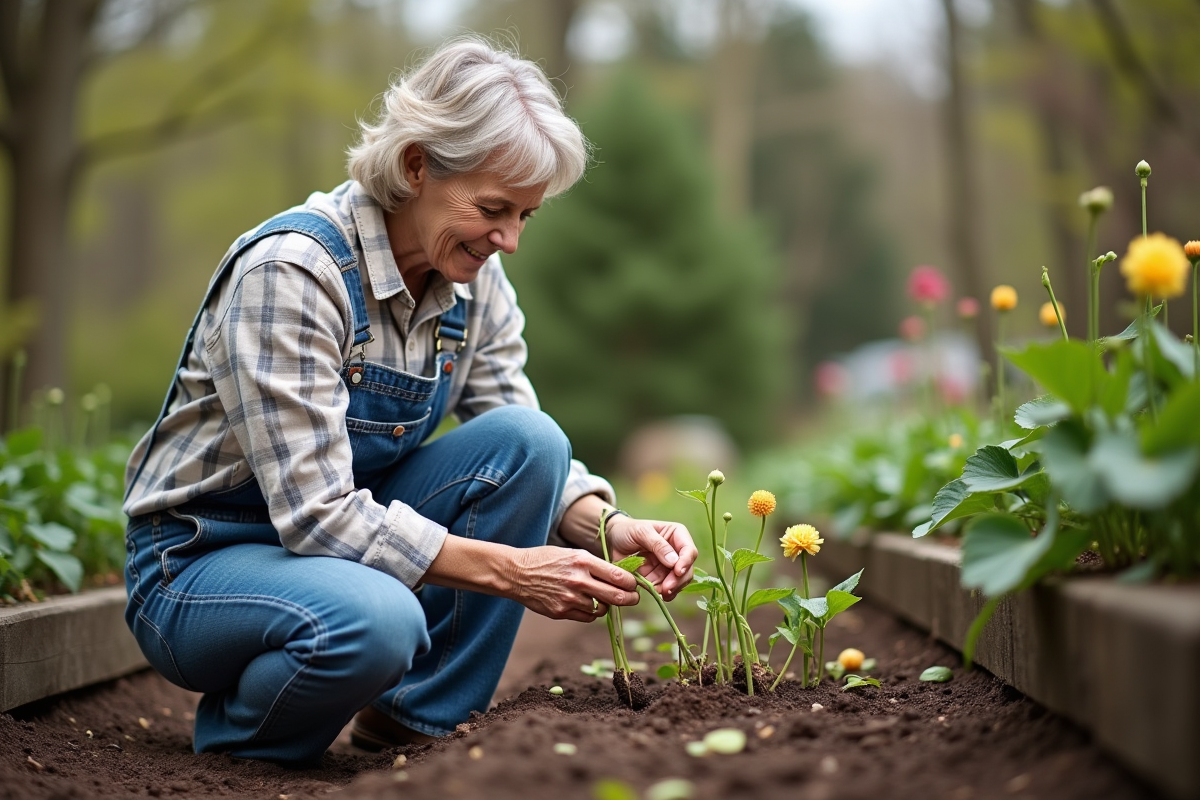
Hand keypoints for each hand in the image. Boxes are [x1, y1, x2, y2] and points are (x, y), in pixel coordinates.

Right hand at [507, 546, 639, 621]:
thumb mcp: (572, 554)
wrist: (517, 573)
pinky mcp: (561, 612)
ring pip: (602, 609)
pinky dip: (592, 612)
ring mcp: (569, 598)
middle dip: (630, 599)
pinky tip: (587, 604)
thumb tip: (620, 577)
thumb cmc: (547, 560)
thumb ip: (595, 565)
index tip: (634, 584)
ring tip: (601, 598)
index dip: (632, 583)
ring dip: (606, 605)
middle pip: (616, 596)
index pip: (618, 576)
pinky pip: (587, 617)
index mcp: (582, 561)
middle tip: (633, 598)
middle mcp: (578, 580)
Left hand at [606, 517, 696, 600]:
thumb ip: (657, 544)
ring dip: (670, 589)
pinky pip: (665, 588)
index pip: (689, 550)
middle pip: (686, 569)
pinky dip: (662, 592)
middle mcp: (676, 551)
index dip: (686, 562)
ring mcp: (668, 566)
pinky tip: (657, 594)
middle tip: (666, 588)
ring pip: (678, 582)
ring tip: (658, 591)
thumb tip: (674, 562)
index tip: (677, 571)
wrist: (611, 540)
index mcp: (676, 534)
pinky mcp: (659, 577)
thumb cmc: (626, 530)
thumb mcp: (640, 532)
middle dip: (678, 580)